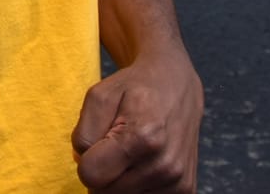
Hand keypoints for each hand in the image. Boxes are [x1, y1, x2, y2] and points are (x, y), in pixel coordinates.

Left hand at [72, 49, 202, 192]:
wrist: (176, 86)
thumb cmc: (134, 89)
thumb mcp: (99, 96)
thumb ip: (83, 133)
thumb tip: (84, 165)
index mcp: (143, 138)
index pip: (91, 175)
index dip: (86, 159)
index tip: (99, 141)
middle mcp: (165, 166)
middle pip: (105, 192)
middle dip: (102, 170)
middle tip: (114, 145)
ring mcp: (178, 182)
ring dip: (119, 179)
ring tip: (130, 152)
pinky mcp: (186, 191)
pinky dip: (135, 185)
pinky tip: (142, 163)